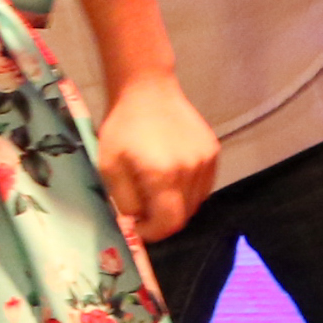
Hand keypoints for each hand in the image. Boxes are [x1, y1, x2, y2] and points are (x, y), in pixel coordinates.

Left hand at [90, 75, 216, 246]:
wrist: (147, 89)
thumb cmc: (122, 127)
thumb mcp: (109, 166)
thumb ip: (124, 201)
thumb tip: (137, 223)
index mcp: (163, 175)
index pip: (169, 224)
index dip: (152, 233)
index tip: (137, 227)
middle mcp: (191, 170)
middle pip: (184, 216)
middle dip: (162, 221)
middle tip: (144, 211)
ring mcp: (207, 161)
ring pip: (195, 203)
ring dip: (176, 206)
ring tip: (156, 191)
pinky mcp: (214, 152)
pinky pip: (204, 186)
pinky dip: (188, 191)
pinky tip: (172, 178)